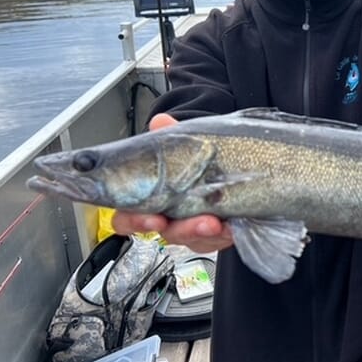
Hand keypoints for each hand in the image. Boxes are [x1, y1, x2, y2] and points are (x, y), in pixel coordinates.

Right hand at [110, 113, 233, 253]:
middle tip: (173, 220)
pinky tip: (231, 225)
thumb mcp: (185, 146)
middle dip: (172, 228)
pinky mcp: (215, 234)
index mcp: (150, 198)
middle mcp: (168, 216)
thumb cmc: (198, 163)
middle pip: (159, 232)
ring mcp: (191, 228)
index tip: (150, 217)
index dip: (134, 220)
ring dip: (198, 230)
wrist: (234, 169)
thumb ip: (170, 136)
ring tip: (212, 221)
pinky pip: (216, 240)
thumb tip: (160, 121)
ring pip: (189, 238)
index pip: (128, 216)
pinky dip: (224, 233)